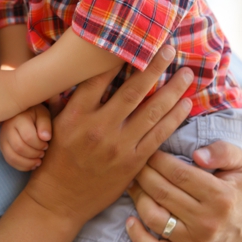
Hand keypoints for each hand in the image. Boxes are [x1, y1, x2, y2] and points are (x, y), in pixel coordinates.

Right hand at [0, 105, 51, 170]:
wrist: (20, 113)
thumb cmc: (35, 115)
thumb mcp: (43, 114)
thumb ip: (45, 124)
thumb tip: (46, 138)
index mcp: (18, 118)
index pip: (28, 137)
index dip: (40, 144)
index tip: (47, 144)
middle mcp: (7, 128)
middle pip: (19, 147)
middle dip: (34, 154)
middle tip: (43, 153)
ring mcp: (2, 138)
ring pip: (12, 156)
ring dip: (28, 162)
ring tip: (38, 160)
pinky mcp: (2, 147)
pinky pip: (9, 160)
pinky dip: (22, 166)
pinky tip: (32, 164)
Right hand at [25, 47, 193, 227]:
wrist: (59, 199)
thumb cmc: (55, 158)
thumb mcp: (54, 125)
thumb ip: (69, 101)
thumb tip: (79, 73)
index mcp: (75, 114)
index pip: (99, 78)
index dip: (118, 57)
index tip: (134, 41)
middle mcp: (98, 127)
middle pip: (132, 90)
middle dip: (154, 67)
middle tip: (169, 49)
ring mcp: (118, 145)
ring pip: (151, 112)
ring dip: (173, 90)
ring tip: (187, 74)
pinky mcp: (133, 162)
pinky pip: (159, 135)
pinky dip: (174, 118)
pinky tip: (185, 104)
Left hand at [125, 141, 241, 241]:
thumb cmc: (235, 187)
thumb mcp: (239, 164)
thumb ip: (223, 152)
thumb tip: (198, 155)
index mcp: (221, 198)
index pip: (178, 174)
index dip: (158, 159)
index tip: (150, 151)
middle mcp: (208, 222)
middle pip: (161, 192)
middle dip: (143, 173)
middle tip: (137, 164)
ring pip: (152, 216)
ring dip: (137, 196)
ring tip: (133, 183)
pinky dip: (137, 237)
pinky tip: (129, 220)